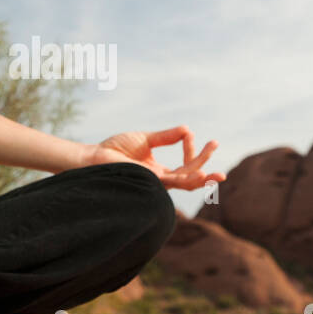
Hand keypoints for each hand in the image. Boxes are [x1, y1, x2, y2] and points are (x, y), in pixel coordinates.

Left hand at [81, 126, 226, 189]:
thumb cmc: (116, 149)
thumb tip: (187, 129)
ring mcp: (155, 182)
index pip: (185, 166)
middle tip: (216, 145)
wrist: (95, 156)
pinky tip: (199, 176)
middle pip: (190, 176)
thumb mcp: (146, 139)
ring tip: (217, 175)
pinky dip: (187, 179)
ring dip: (201, 179)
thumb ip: (166, 137)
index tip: (189, 135)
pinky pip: (172, 182)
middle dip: (205, 164)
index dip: (192, 151)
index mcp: (161, 172)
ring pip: (184, 184)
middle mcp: (160, 180)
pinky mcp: (149, 181)